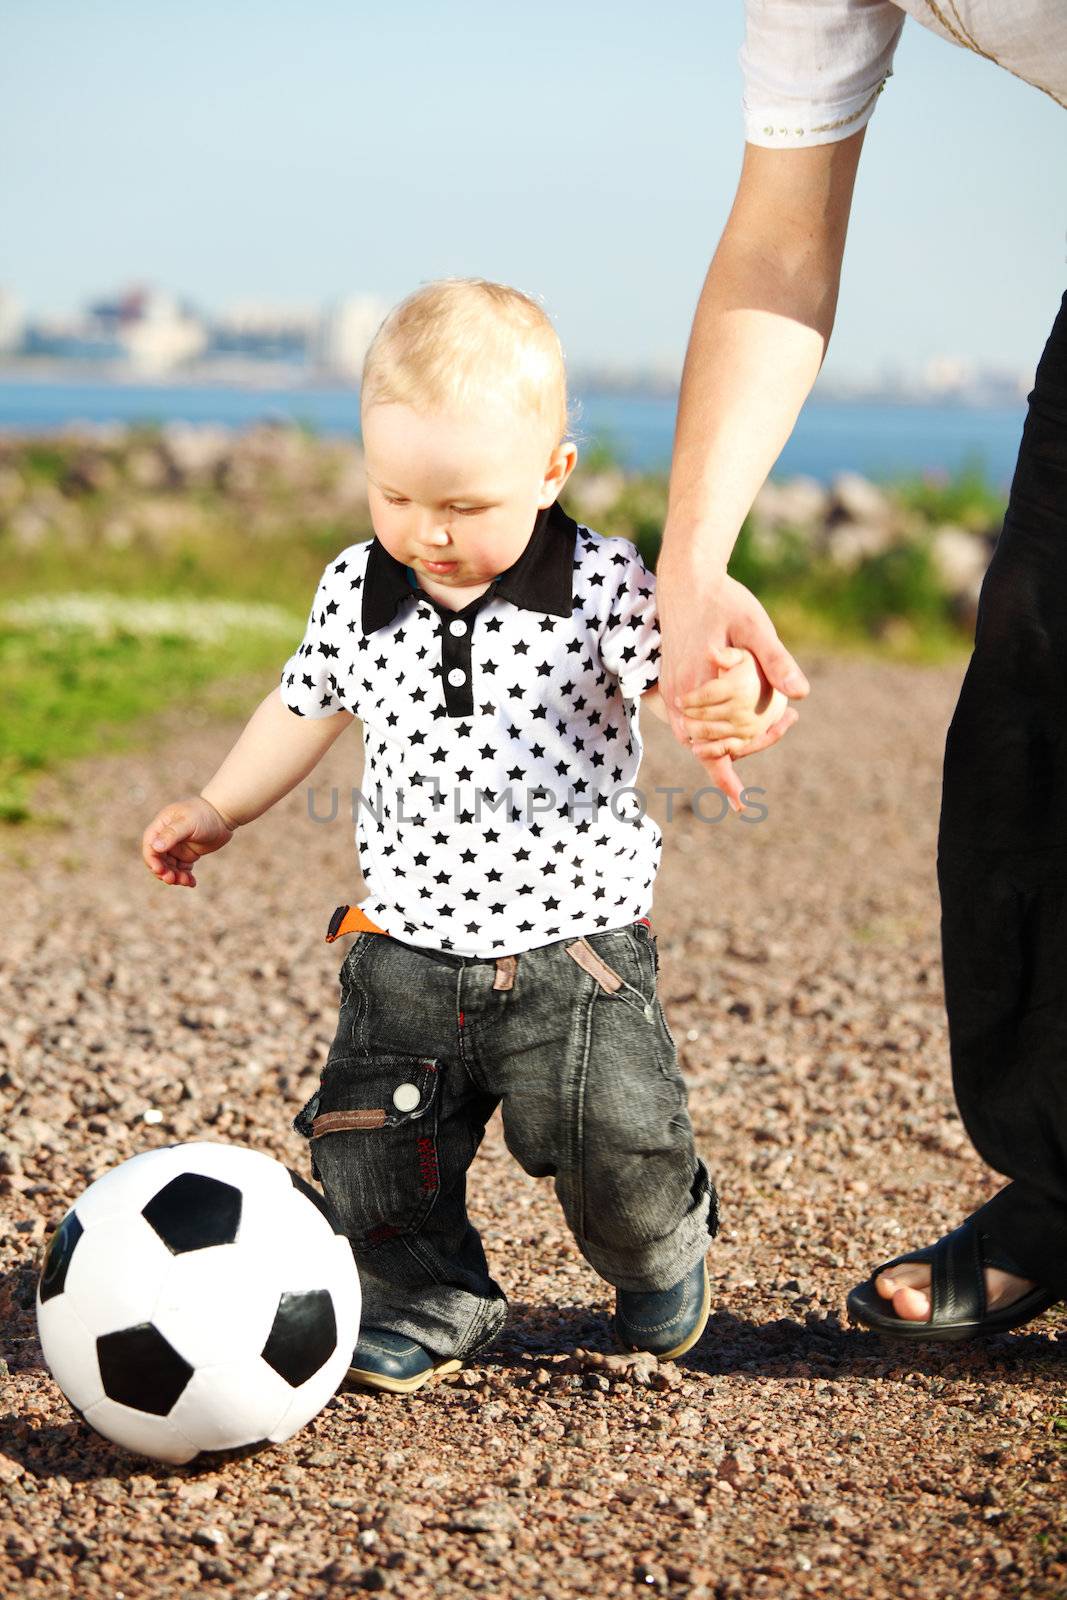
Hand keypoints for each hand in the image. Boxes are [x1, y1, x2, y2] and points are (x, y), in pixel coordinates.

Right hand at [142, 795, 236, 887]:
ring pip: (170, 867)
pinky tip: (192, 882)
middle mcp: (166, 838)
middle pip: (158, 860)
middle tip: (173, 880)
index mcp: (161, 827)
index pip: (150, 846)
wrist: (223, 814)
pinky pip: (182, 870)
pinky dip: (185, 877)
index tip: (160, 871)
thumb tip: (155, 847)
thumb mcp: (188, 822)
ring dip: (175, 877)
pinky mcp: (187, 855)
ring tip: (187, 881)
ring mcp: (176, 848)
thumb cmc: (204, 814)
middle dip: (164, 872)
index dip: (152, 860)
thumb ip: (172, 834)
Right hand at [656, 561, 807, 809]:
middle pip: (711, 746)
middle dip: (749, 747)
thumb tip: (803, 694)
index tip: (744, 802)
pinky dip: (712, 735)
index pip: (718, 744)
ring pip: (699, 740)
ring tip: (774, 722)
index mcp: (696, 688)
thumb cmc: (723, 600)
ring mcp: (671, 694)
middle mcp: (678, 698)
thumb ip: (777, 659)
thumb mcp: (755, 624)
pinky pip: (690, 725)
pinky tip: (737, 730)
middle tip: (786, 722)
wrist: (686, 580)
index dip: (736, 769)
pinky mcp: (670, 688)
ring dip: (731, 743)